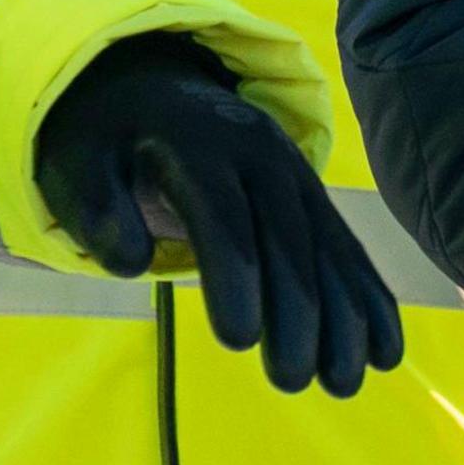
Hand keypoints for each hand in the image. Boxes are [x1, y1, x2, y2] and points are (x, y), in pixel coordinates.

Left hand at [34, 35, 404, 395]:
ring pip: (327, 249)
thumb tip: (132, 264)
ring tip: (345, 382)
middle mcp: (264, 157)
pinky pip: (347, 250)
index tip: (239, 341)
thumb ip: (99, 212)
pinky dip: (369, 298)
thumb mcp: (78, 163)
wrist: (154, 82)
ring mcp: (297, 176)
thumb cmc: (106, 139)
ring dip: (344, 316)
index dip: (234, 277)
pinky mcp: (311, 199)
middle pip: (287, 241)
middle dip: (298, 313)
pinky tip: (385, 350)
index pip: (224, 218)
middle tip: (291, 381)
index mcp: (203, 146)